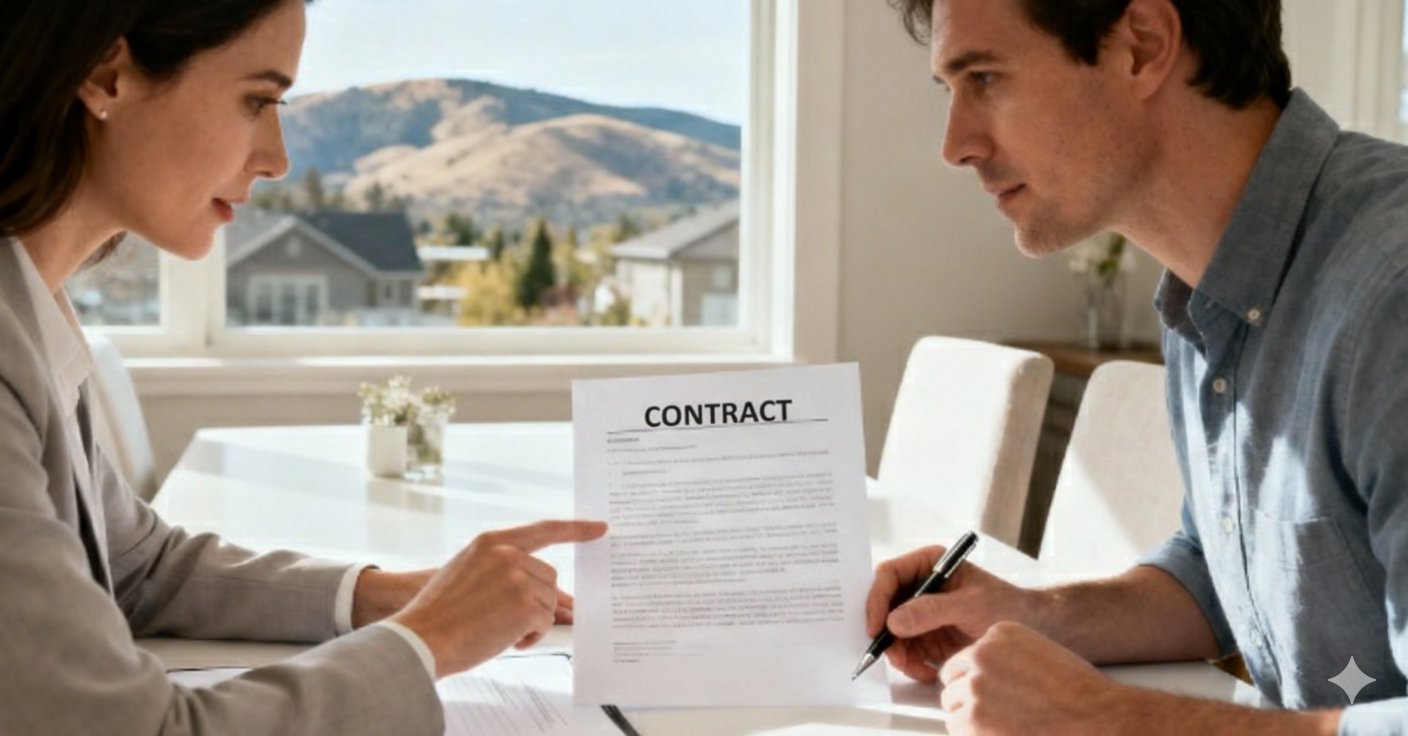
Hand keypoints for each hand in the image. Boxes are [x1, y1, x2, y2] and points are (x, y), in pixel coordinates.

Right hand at [390, 519, 607, 677]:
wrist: (421, 638)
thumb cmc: (438, 614)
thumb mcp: (465, 572)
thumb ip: (499, 569)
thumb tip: (541, 586)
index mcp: (491, 542)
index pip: (543, 530)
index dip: (574, 529)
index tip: (599, 528)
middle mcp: (507, 554)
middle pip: (549, 577)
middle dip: (537, 601)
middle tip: (511, 621)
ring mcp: (518, 578)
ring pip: (548, 602)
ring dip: (532, 621)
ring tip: (500, 631)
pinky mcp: (527, 605)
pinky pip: (545, 623)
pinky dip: (531, 637)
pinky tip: (507, 640)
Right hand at [865, 544, 1035, 681]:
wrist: (1030, 629)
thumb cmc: (1006, 605)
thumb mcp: (971, 605)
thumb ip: (932, 611)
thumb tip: (894, 621)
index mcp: (928, 564)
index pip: (888, 575)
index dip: (876, 599)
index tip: (877, 627)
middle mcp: (919, 586)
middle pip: (884, 606)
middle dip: (885, 633)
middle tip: (894, 656)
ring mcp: (921, 613)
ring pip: (891, 633)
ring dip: (899, 654)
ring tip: (918, 668)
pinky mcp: (926, 637)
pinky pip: (905, 651)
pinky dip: (911, 665)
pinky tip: (930, 671)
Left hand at [938, 622, 1124, 735]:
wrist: (1096, 717)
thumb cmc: (1078, 692)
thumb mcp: (1039, 654)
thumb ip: (1006, 658)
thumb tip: (984, 676)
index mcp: (999, 634)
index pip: (967, 656)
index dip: (978, 678)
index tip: (995, 691)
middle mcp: (981, 654)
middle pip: (952, 678)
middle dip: (968, 696)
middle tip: (995, 712)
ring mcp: (975, 685)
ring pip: (952, 703)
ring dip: (969, 717)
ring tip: (1002, 724)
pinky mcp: (972, 717)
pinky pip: (955, 726)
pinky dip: (972, 734)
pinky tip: (1000, 732)